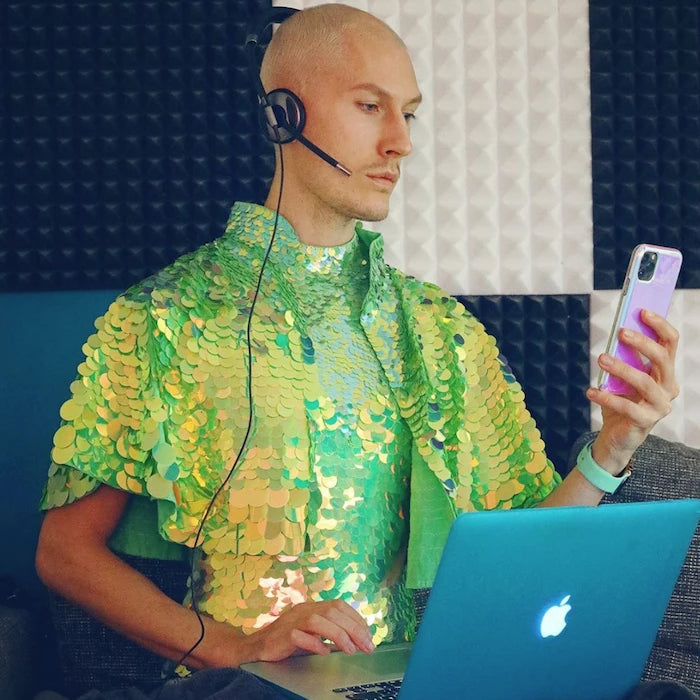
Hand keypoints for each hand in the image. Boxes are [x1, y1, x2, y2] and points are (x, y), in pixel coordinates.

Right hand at [241, 600, 374, 663]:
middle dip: (354, 629)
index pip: (339, 605)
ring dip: (338, 635)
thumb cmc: (285, 642)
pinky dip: (314, 644)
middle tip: (368, 646)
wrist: (254, 648)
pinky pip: (299, 636)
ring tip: (351, 650)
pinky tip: (324, 653)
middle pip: (333, 611)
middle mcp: (303, 610)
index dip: (356, 619)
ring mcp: (291, 622)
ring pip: (318, 620)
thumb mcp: (310, 632)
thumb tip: (355, 638)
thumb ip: (328, 630)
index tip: (369, 635)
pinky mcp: (281, 636)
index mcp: (311, 607)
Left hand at [586, 309, 679, 472]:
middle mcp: (668, 387)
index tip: (642, 310)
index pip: (671, 343)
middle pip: (662, 358)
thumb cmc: (622, 399)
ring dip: (622, 368)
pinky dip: (607, 397)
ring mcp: (660, 406)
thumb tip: (617, 333)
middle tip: (621, 332)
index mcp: (666, 372)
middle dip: (642, 342)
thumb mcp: (622, 376)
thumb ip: (624, 358)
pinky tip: (591, 391)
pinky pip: (626, 407)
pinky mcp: (646, 421)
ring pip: (645, 381)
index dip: (659, 325)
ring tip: (601, 358)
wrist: (617, 434)